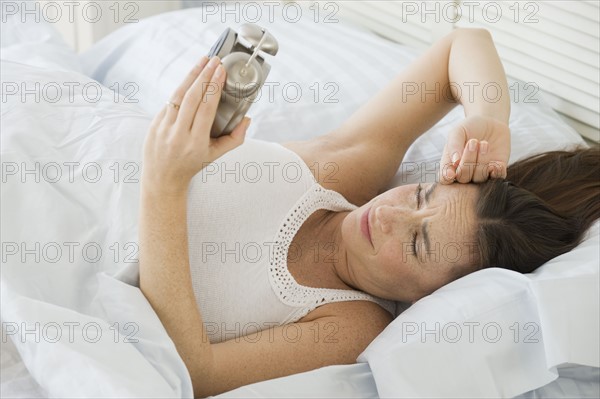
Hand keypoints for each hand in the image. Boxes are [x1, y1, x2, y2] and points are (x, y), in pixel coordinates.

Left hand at [141, 55, 250, 194]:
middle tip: (215, 61)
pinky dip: (181, 87)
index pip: (206, 109)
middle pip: (192, 98)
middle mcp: (178, 134)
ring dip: (191, 75)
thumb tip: (247, 119)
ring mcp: (163, 128)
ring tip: (203, 61)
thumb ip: (235, 139)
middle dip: (204, 76)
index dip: (214, 88)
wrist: (163, 178)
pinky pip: (170, 101)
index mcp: (196, 142)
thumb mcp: (216, 156)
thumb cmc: (192, 165)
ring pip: (178, 95)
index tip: (221, 71)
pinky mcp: (154, 123)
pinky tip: (191, 77)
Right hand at [438, 115, 509, 183]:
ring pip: (480, 177)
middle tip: (473, 142)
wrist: (490, 121)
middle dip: (468, 161)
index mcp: (451, 164)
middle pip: (463, 178)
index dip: (447, 177)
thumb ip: (453, 145)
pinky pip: (498, 176)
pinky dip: (496, 170)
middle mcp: (465, 172)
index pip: (445, 178)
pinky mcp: (498, 170)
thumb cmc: (469, 127)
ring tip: (484, 143)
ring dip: (482, 160)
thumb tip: (455, 161)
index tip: (451, 172)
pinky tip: (495, 161)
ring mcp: (481, 173)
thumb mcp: (458, 131)